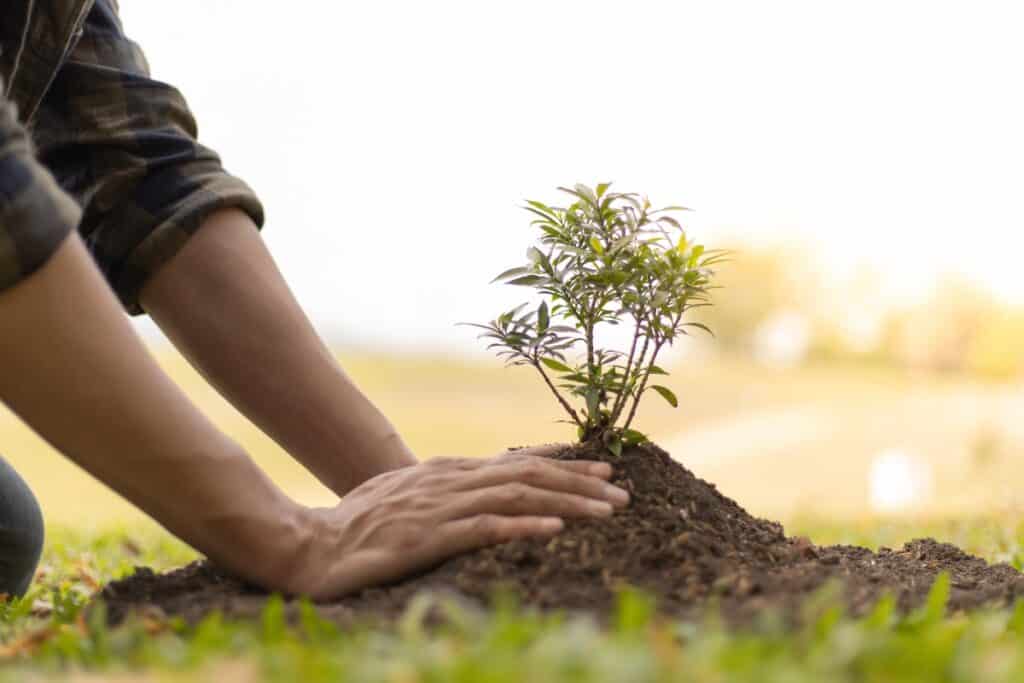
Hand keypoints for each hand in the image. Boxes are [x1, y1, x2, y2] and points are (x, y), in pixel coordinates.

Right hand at [282, 444, 628, 598]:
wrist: (309, 546)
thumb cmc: (357, 525)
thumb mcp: (408, 498)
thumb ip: (447, 491)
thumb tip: (485, 491)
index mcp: (448, 472)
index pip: (517, 464)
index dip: (564, 466)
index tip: (604, 471)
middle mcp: (449, 481)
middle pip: (528, 475)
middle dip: (580, 483)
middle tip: (622, 493)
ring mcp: (439, 508)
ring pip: (516, 495)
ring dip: (567, 501)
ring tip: (608, 511)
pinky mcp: (427, 538)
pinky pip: (483, 528)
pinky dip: (522, 525)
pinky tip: (554, 529)